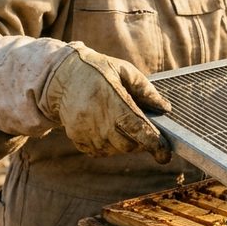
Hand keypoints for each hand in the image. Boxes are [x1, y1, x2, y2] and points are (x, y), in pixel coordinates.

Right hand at [40, 45, 172, 160]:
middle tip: (142, 128)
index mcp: (112, 100)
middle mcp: (98, 120)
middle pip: (129, 146)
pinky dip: (108, 144)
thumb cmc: (98, 71)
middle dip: (141, 141)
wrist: (61, 76)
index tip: (165, 155)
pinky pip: (100, 151)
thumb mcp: (124, 70)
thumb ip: (146, 90)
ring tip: (120, 122)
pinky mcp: (76, 138)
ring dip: (124, 142)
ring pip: (115, 150)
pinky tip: (106, 127)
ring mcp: (85, 131)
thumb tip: (165, 108)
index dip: (155, 145)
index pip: (138, 129)